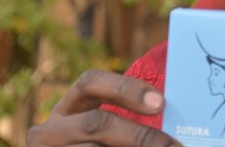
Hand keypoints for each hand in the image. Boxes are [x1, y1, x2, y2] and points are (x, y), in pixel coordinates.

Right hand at [27, 69, 180, 146]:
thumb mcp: (100, 135)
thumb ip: (125, 124)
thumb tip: (173, 122)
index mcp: (67, 109)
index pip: (90, 83)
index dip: (126, 88)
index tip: (160, 103)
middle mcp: (50, 131)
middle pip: (97, 124)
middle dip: (140, 136)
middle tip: (174, 146)